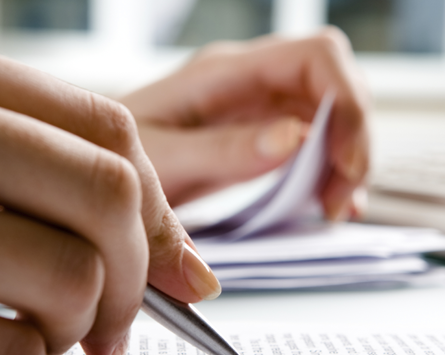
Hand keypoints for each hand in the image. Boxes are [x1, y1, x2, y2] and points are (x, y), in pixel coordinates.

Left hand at [121, 28, 370, 219]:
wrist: (92, 173)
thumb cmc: (111, 160)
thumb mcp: (160, 162)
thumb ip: (225, 151)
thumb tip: (295, 138)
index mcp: (224, 72)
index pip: (316, 56)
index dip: (346, 103)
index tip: (346, 164)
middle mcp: (248, 81)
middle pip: (335, 84)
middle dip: (352, 140)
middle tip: (339, 199)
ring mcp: (256, 105)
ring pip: (331, 114)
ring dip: (344, 160)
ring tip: (332, 208)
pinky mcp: (258, 134)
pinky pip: (313, 142)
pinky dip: (329, 172)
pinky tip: (324, 203)